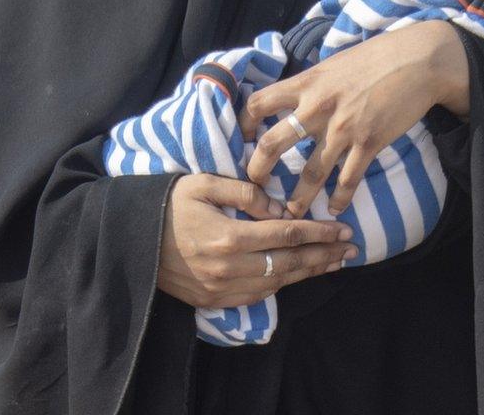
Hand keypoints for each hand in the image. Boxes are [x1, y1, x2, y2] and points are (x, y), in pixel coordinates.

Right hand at [157, 174, 355, 309]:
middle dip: (324, 255)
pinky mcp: (214, 300)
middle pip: (289, 263)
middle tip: (352, 249)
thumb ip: (244, 192)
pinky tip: (297, 275)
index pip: (287, 235)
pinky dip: (282, 286)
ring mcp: (222, 288)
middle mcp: (230, 268)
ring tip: (334, 263)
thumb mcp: (202, 183)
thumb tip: (280, 208)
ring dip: (309, 273)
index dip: (319, 233)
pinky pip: (257, 296)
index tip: (343, 230)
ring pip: (278, 284)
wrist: (132, 240)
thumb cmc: (169, 204)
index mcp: (229, 236)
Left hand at [241, 20, 469, 218]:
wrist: (417, 61)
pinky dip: (339, 198)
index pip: (259, 103)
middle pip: (273, 144)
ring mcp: (343, 128)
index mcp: (306, 83)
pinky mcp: (369, 143)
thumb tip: (294, 96)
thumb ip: (311, 83)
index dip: (245, 123)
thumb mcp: (333, 64)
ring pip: (309, 173)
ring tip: (292, 215)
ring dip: (298, 199)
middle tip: (255, 187)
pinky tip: (335, 209)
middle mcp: (318, 107)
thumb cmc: (376, 57)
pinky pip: (347, 180)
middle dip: (258, 171)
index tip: (245, 139)